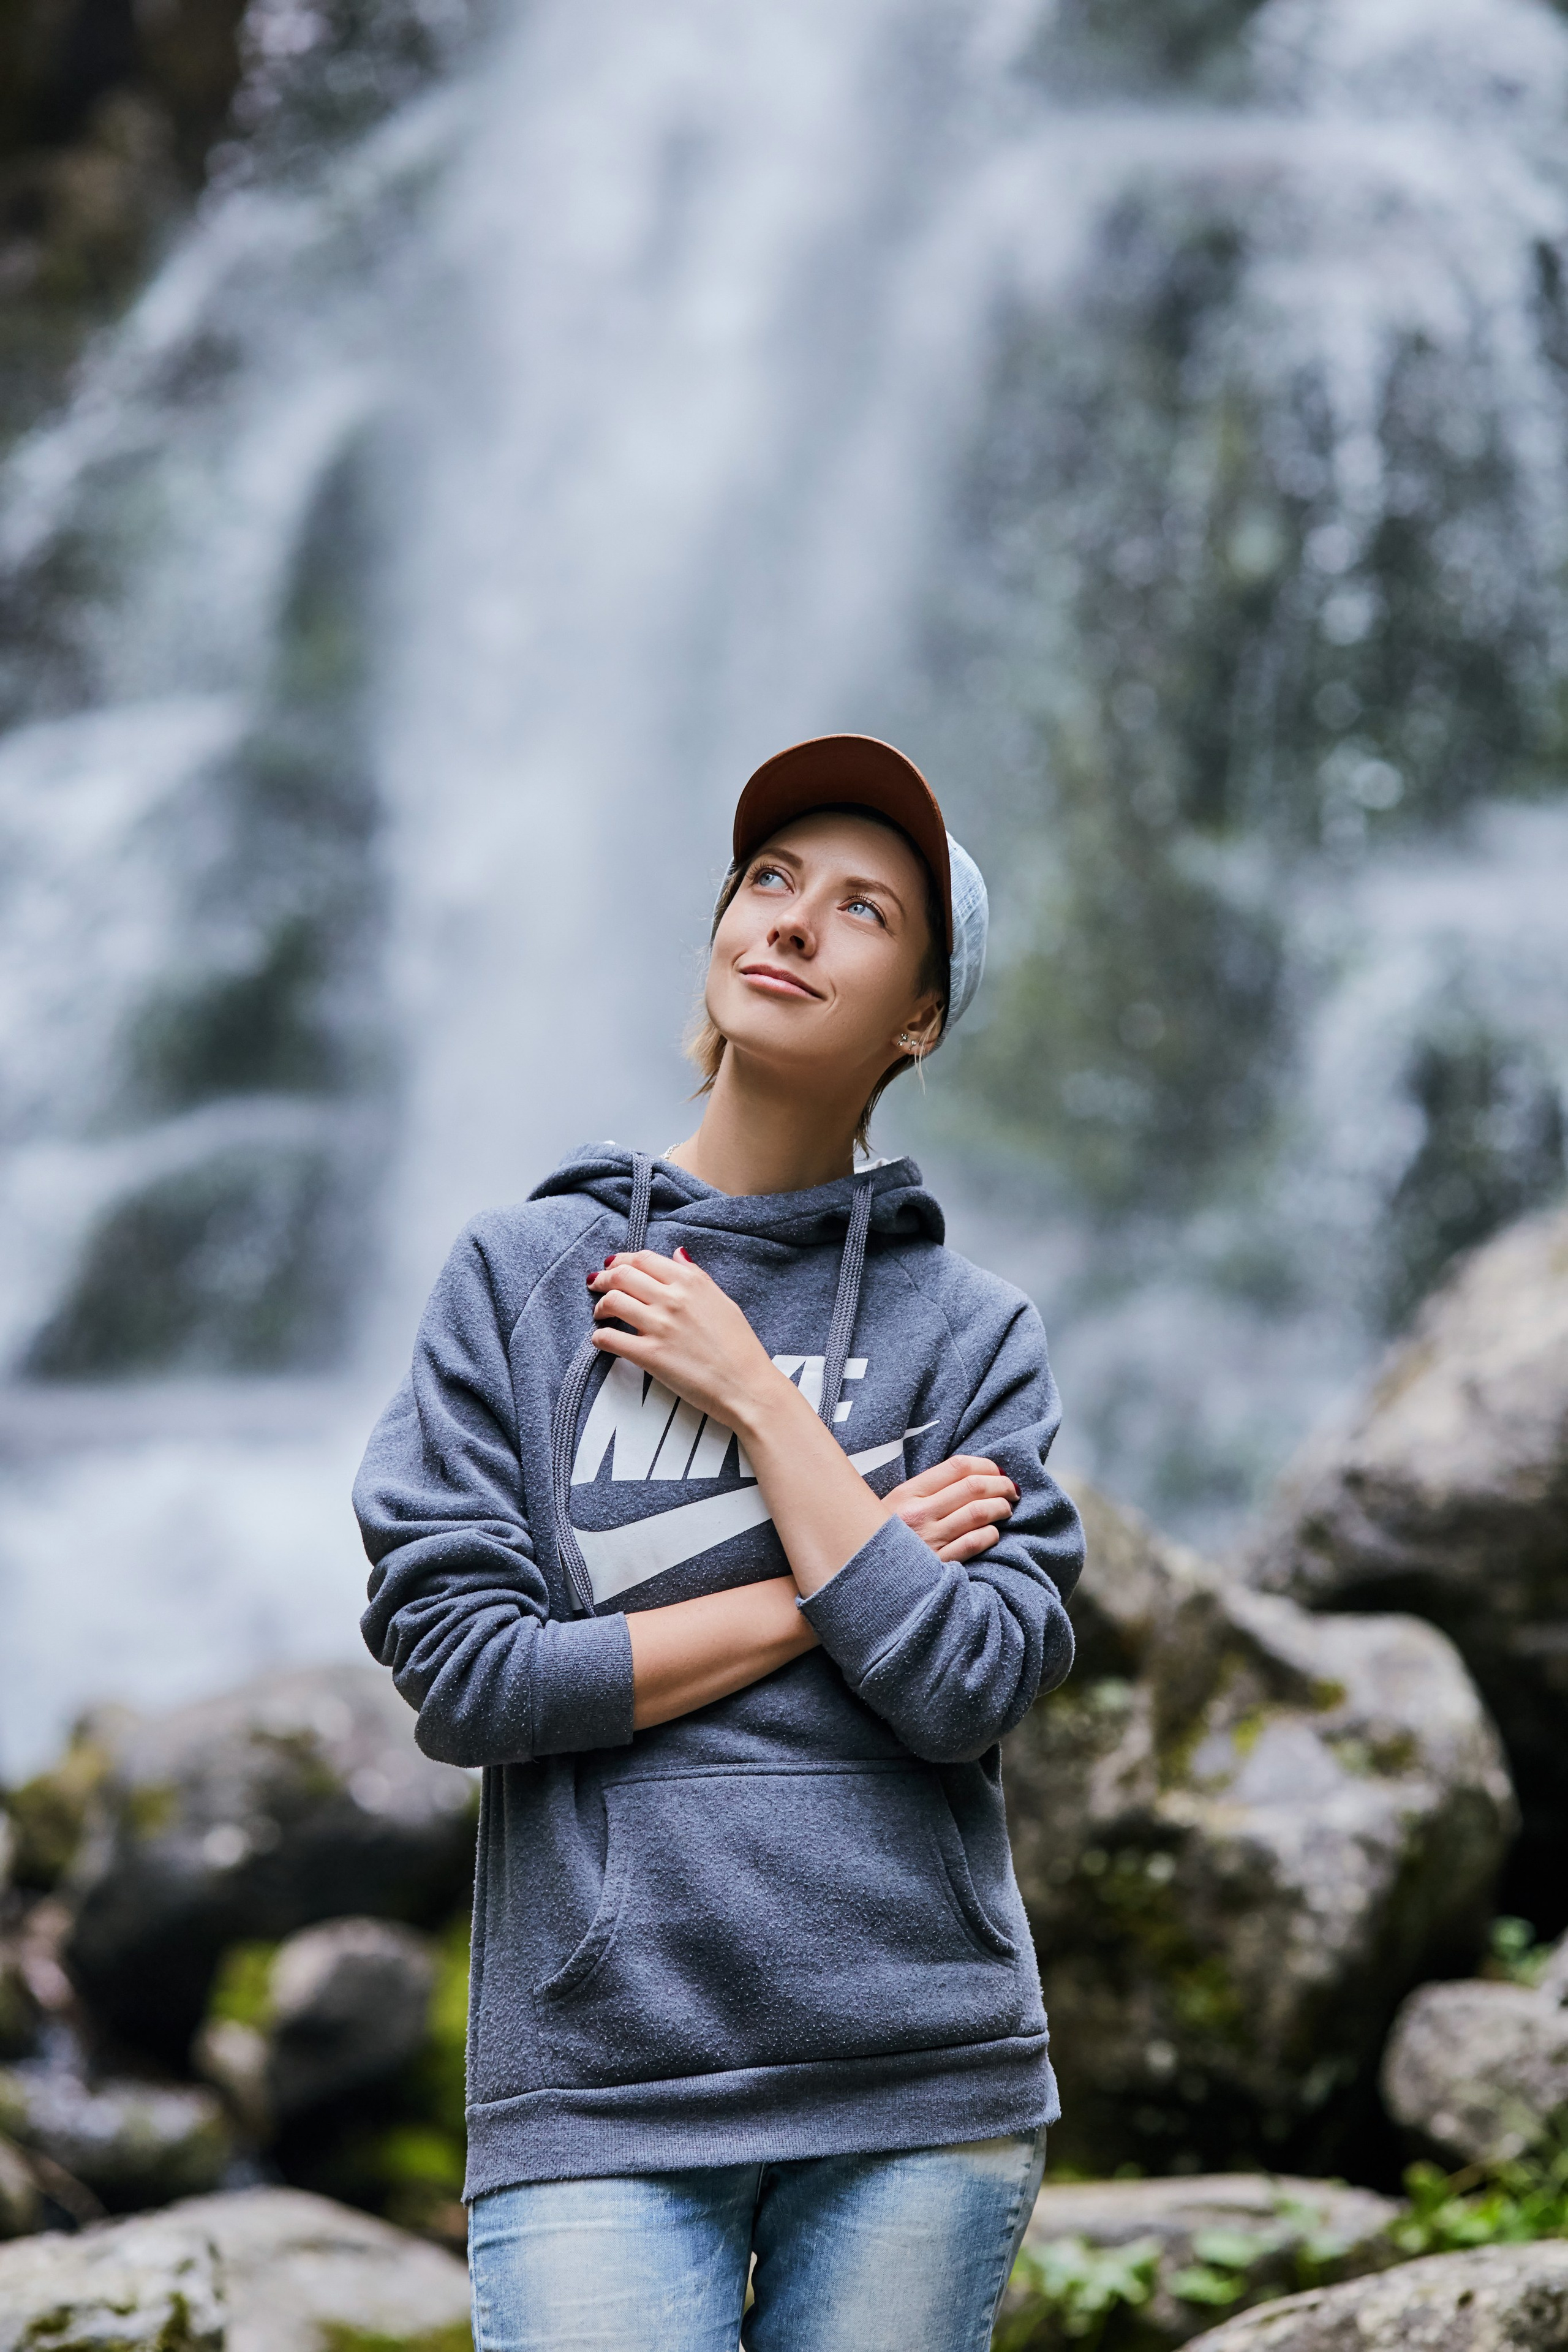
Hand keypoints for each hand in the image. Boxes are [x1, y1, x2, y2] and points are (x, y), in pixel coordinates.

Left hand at [588, 1248, 783, 1430]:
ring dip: (600, 1307)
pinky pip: (610, 1339)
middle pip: (622, 1276)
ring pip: (612, 1302)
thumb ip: (697, 1276)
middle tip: (596, 1285)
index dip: (621, 1260)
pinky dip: (599, 1337)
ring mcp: (659, 1326)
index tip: (612, 1266)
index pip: (644, 1259)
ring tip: (601, 1314)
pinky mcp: (650, 1355)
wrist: (747, 1386)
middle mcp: (673, 1299)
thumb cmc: (740, 1347)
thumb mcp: (723, 1301)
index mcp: (691, 1282)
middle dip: (603, 1279)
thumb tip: (678, 1255)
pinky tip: (601, 1340)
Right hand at [883, 1454, 1016, 1562]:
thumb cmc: (884, 1535)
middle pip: (972, 1488)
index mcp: (908, 1493)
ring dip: (1001, 1508)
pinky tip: (992, 1533)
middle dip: (1001, 1485)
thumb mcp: (897, 1504)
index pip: (956, 1467)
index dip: (986, 1466)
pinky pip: (973, 1543)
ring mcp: (929, 1540)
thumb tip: (971, 1476)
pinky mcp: (938, 1565)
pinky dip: (990, 1535)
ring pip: (977, 1513)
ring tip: (1006, 1509)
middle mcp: (919, 1514)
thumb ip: (928, 1489)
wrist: (865, 1568)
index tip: (997, 1471)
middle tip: (1011, 1489)